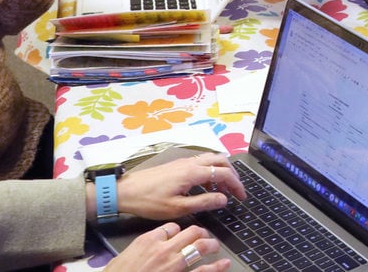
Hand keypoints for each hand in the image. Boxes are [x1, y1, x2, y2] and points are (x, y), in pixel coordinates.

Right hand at [105, 223, 229, 271]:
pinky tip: (224, 264)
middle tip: (205, 236)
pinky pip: (203, 271)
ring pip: (200, 247)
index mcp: (148, 240)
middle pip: (191, 232)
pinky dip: (216, 267)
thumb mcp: (124, 255)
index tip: (181, 233)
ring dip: (211, 245)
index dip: (179, 230)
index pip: (172, 227)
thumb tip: (152, 242)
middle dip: (201, 233)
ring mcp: (173, 264)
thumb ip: (142, 247)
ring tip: (216, 246)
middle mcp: (163, 249)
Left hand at [115, 153, 246, 221]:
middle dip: (233, 174)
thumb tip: (224, 199)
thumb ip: (204, 202)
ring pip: (211, 159)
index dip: (236, 185)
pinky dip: (210, 171)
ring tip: (222, 190)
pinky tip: (205, 186)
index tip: (242, 197)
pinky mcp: (177, 165)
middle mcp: (190, 162)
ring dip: (221, 172)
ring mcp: (183, 162)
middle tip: (236, 191)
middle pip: (221, 161)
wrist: (125, 191)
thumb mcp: (178, 207)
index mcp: (192, 172)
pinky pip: (201, 162)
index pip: (223, 173)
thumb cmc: (149, 201)